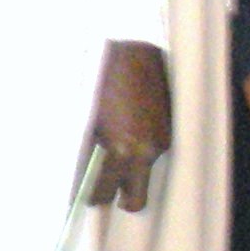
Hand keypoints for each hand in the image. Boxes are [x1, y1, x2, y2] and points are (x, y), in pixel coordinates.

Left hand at [85, 41, 172, 212]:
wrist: (134, 49)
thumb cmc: (102, 80)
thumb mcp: (88, 120)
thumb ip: (87, 153)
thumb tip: (81, 178)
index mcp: (121, 148)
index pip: (103, 193)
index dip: (92, 197)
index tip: (86, 195)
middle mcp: (146, 151)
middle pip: (136, 201)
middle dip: (120, 198)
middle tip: (105, 189)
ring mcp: (161, 142)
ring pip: (144, 175)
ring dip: (130, 171)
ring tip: (115, 148)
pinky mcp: (169, 131)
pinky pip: (152, 154)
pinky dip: (140, 151)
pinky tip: (130, 131)